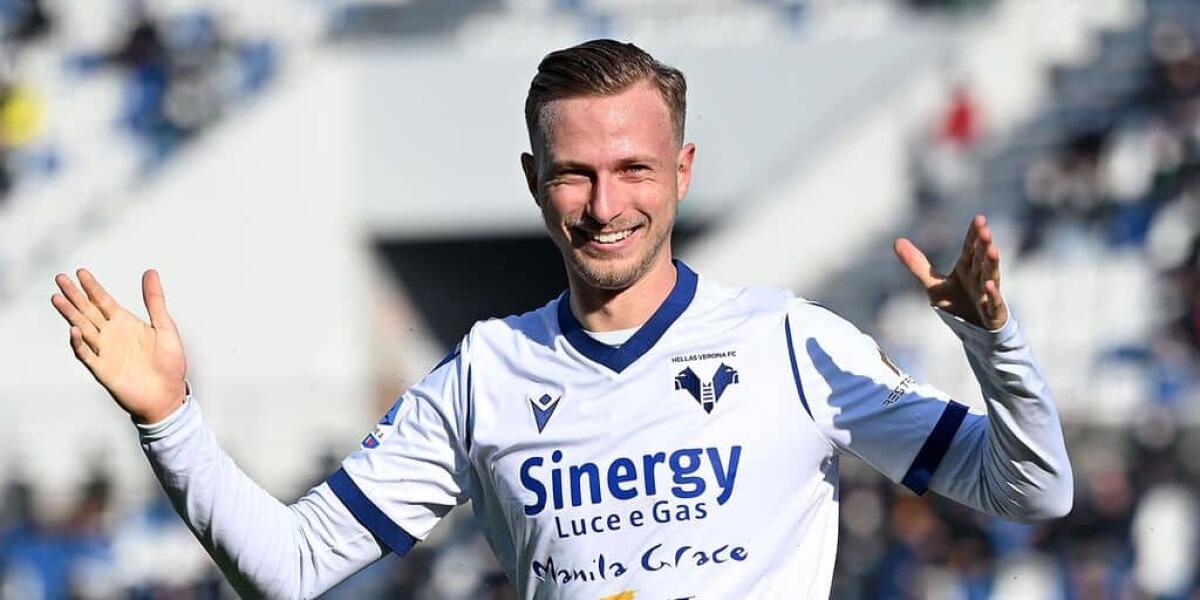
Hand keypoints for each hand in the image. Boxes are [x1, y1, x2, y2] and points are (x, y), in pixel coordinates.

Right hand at [51, 269, 187, 422]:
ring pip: (83, 329)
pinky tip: (74, 330)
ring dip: (70, 315)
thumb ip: (155, 301)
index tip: (80, 272)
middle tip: (60, 278)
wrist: (168, 394)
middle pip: (88, 312)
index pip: (103, 301)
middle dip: (75, 296)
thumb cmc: (170, 363)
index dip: (92, 288)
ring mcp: (105, 351)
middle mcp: (112, 335)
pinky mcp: (103, 369)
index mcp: (126, 323)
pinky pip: (87, 355)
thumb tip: (150, 272)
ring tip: (57, 298)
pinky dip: (79, 343)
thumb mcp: (164, 327)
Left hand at [894, 214, 1008, 330]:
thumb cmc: (955, 303)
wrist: (972, 331)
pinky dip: (992, 295)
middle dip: (984, 245)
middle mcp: (979, 278)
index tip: (979, 219)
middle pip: (981, 259)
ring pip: (991, 276)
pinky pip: (994, 303)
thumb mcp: (932, 283)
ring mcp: (987, 295)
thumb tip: (896, 240)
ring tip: (993, 250)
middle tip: (986, 231)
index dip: (974, 235)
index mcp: (967, 268)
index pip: (971, 248)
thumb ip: (916, 264)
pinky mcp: (993, 313)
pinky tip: (989, 285)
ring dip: (992, 264)